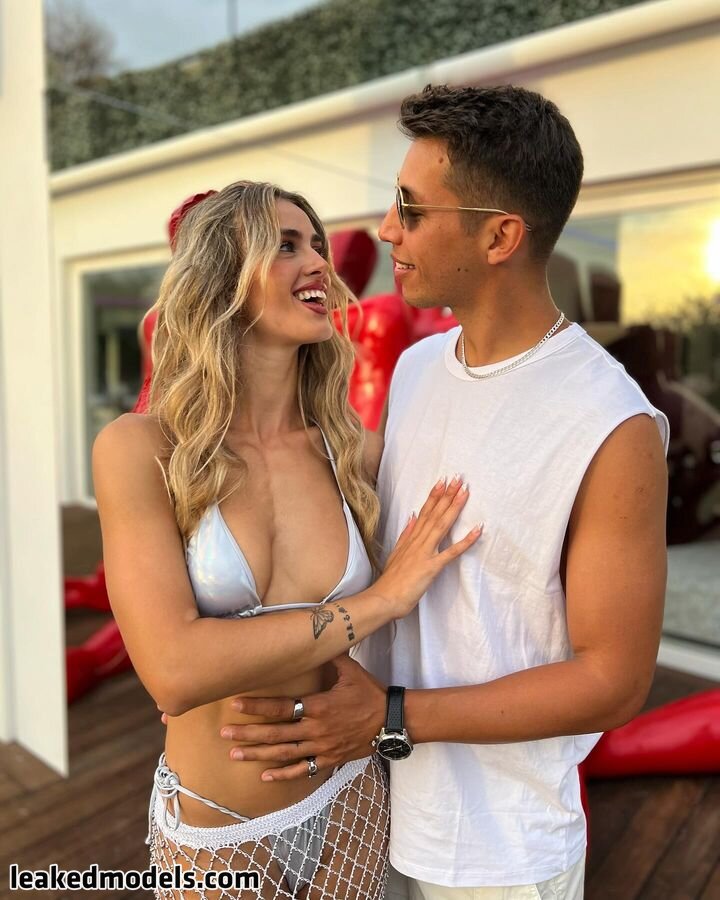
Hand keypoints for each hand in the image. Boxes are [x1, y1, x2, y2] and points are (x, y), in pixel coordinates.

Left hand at [219, 655, 385, 780]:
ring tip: (235, 753)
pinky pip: (303, 770)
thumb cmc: (369, 693)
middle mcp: (316, 729)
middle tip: (224, 733)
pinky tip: (264, 775)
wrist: (390, 721)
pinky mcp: (328, 760)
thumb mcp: (351, 670)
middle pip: (276, 733)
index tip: (235, 704)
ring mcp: (321, 748)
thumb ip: (330, 656)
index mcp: (319, 707)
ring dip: (258, 754)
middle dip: (248, 733)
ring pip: (284, 753)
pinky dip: (283, 774)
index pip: (282, 707)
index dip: (258, 706)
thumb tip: (315, 635)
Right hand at [375, 475, 481, 617]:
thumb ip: (405, 534)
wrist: (384, 597)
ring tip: (464, 492)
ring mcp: (425, 553)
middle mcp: (418, 542)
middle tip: (458, 478)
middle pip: (434, 514)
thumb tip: (412, 517)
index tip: (442, 482)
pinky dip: (465, 541)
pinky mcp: (431, 567)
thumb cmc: (391, 580)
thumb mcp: (396, 552)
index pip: (424, 512)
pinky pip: (451, 552)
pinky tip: (477, 530)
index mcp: (411, 538)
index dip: (434, 496)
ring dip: (454, 508)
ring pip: (441, 525)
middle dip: (447, 495)